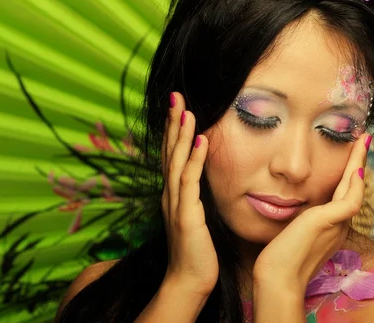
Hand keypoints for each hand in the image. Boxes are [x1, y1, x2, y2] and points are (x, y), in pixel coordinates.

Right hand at [161, 92, 217, 295]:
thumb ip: (196, 194)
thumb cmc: (197, 249)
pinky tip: (200, 140)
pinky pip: (190, 182)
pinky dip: (194, 160)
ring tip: (186, 110)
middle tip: (176, 95)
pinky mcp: (186, 215)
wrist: (190, 279)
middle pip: (170, 152)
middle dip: (172, 123)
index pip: (172, 154)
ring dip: (181, 135)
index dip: (173, 129)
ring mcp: (177, 204)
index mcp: (174, 193)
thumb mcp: (196, 215)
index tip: (178, 105)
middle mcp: (171, 194)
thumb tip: (203, 175)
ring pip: (177, 162)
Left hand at [252, 132, 370, 293]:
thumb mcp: (293, 231)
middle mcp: (339, 224)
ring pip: (354, 189)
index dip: (349, 173)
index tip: (351, 155)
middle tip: (362, 139)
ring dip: (358, 163)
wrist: (278, 278)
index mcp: (332, 226)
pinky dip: (354, 183)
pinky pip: (350, 200)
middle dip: (358, 162)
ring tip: (361, 141)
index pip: (344, 193)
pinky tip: (355, 166)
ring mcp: (337, 225)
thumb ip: (301, 218)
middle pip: (353, 187)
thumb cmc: (280, 259)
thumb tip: (292, 202)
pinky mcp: (328, 222)